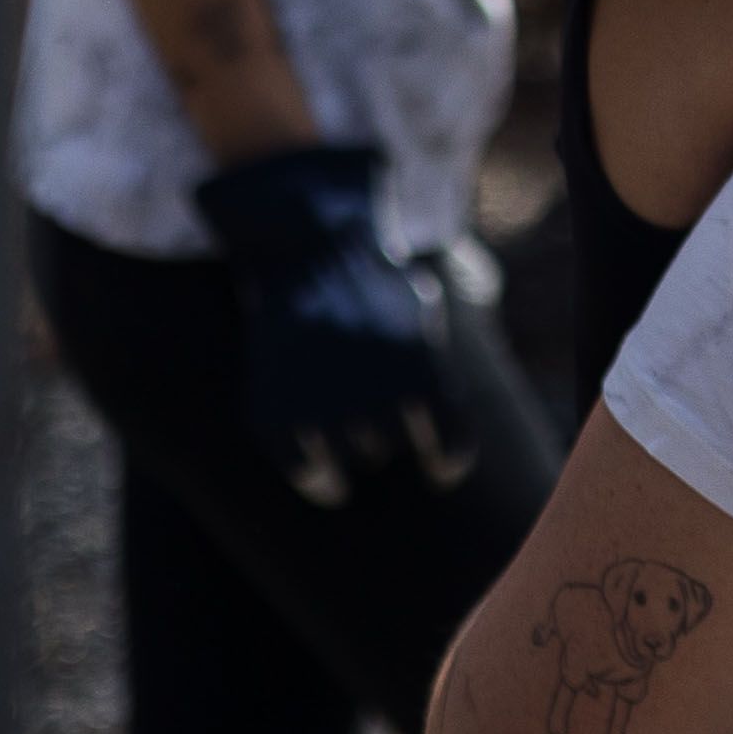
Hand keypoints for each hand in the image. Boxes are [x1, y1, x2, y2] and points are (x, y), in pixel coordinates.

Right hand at [194, 142, 466, 506]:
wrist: (310, 251)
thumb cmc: (378, 283)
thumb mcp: (426, 311)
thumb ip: (441, 369)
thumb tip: (457, 410)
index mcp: (422, 371)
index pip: (450, 446)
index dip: (447, 462)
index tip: (441, 470)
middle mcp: (374, 394)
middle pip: (396, 446)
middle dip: (392, 433)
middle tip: (380, 410)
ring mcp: (321, 407)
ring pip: (356, 459)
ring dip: (357, 450)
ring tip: (353, 423)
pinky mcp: (275, 415)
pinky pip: (307, 473)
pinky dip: (320, 482)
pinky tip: (329, 482)